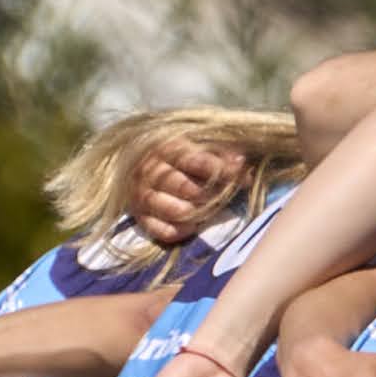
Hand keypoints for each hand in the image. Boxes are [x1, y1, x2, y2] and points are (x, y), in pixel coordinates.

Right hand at [124, 132, 251, 250]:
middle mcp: (150, 171)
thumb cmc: (175, 154)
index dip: (222, 170)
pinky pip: (163, 231)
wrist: (134, 161)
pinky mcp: (139, 216)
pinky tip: (192, 224)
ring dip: (199, 213)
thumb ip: (221, 153)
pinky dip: (182, 231)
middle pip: (188, 189)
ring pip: (178, 211)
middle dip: (212, 194)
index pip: (197, 162)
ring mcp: (142, 195)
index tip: (240, 174)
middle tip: (223, 195)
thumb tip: (241, 163)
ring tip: (208, 208)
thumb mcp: (196, 145)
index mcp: (166, 149)